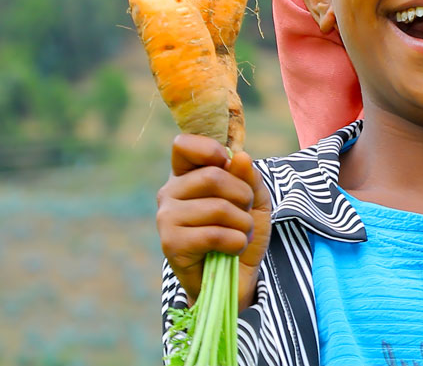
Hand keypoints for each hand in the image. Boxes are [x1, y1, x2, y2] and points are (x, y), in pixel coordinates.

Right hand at [157, 134, 272, 307]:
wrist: (237, 278)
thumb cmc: (241, 232)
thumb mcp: (255, 201)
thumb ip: (249, 178)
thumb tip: (239, 158)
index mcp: (186, 175)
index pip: (184, 145)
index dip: (209, 149)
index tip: (226, 163)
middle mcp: (170, 193)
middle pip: (213, 177)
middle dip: (243, 196)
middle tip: (244, 213)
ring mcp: (166, 219)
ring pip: (217, 207)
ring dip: (243, 224)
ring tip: (239, 234)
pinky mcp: (171, 245)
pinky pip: (214, 235)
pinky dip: (236, 242)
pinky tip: (232, 249)